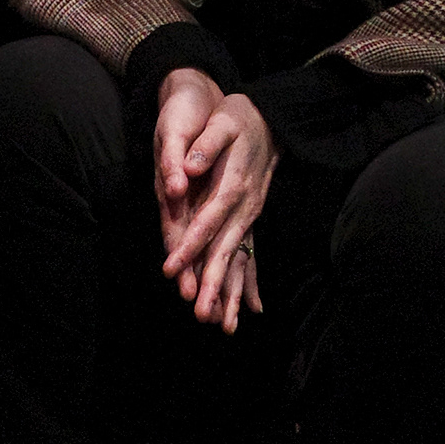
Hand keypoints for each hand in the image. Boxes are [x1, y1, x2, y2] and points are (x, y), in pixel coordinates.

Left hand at [152, 71, 275, 333]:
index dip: (189, 245)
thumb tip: (187, 167)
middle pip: (225, 249)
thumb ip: (206, 144)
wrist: (273, 121)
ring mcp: (251, 215)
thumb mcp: (223, 122)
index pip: (207, 220)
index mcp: (234, 185)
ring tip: (219, 324)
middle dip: (212, 283)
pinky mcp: (250, 218)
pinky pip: (246, 255)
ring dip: (228, 290)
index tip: (171, 269)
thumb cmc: (241, 119)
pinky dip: (243, 281)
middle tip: (199, 314)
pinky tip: (245, 307)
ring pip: (237, 258)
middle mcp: (245, 206)